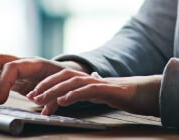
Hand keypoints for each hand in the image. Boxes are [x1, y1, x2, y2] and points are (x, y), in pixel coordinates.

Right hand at [0, 54, 89, 103]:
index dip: (4, 82)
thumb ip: (53, 99)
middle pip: (0, 58)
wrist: (65, 73)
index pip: (14, 67)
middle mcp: (23, 61)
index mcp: (35, 64)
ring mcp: (16, 65)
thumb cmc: (62, 80)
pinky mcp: (11, 72)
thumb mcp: (61, 89)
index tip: (1, 100)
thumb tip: (46, 110)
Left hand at [27, 71, 161, 116]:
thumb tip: (78, 90)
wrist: (148, 92)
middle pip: (62, 76)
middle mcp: (90, 78)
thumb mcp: (101, 94)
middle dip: (45, 85)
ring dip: (54, 90)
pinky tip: (63, 101)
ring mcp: (99, 83)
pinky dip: (74, 95)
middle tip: (31, 96)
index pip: (62, 78)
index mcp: (87, 80)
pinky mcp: (107, 89)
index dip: (46, 84)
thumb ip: (89, 90)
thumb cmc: (125, 95)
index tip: (32, 95)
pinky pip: (87, 90)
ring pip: (71, 82)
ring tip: (41, 99)